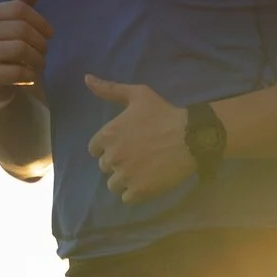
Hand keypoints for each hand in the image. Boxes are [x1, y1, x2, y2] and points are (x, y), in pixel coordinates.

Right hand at [0, 0, 52, 107]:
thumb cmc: (8, 47)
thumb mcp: (17, 22)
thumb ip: (26, 0)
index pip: (20, 9)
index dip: (41, 22)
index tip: (49, 34)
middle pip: (22, 30)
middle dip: (41, 43)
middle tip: (44, 52)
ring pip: (21, 49)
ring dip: (38, 59)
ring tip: (39, 64)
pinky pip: (18, 71)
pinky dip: (30, 75)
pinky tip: (29, 76)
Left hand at [82, 75, 190, 202]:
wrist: (190, 138)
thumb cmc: (164, 113)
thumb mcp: (137, 94)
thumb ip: (110, 89)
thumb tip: (86, 78)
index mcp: (107, 135)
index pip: (94, 149)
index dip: (108, 147)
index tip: (124, 145)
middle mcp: (112, 157)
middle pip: (105, 167)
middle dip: (118, 163)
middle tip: (137, 157)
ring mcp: (125, 176)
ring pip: (114, 185)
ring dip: (124, 180)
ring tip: (142, 172)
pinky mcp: (139, 191)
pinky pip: (127, 198)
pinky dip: (135, 193)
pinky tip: (147, 182)